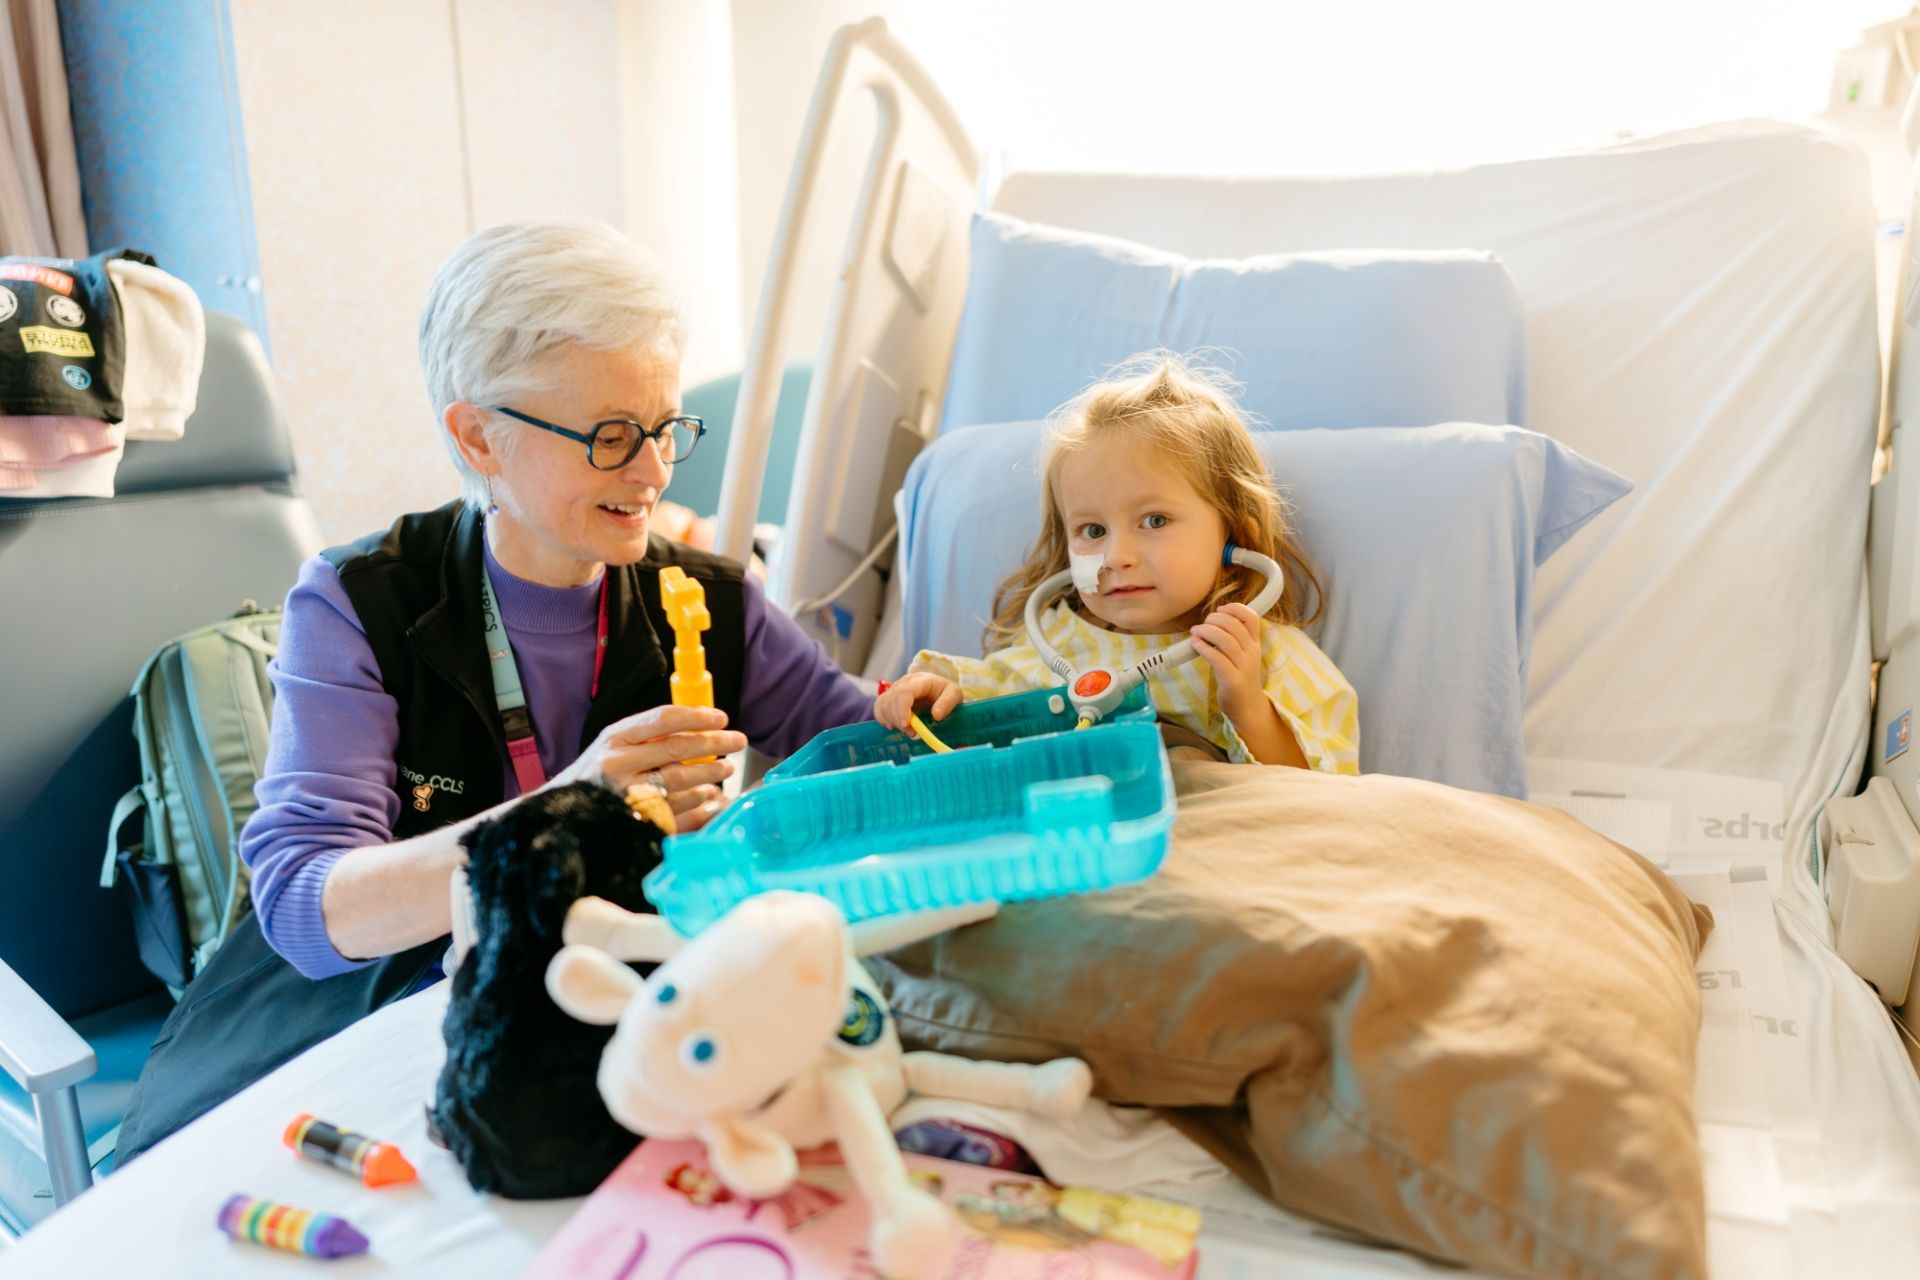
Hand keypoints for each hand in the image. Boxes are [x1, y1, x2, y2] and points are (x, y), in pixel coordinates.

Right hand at [549, 705, 746, 832]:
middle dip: (714, 744)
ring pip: (679, 781)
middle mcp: (618, 765)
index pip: (663, 719)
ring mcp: (625, 796)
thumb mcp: (612, 746)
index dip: (697, 717)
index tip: (721, 718)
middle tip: (737, 741)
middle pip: (677, 749)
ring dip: (709, 775)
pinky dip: (698, 805)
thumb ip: (647, 735)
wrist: (559, 817)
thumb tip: (698, 724)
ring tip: (724, 770)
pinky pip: (676, 812)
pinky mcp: (633, 823)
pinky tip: (709, 799)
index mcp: (614, 739)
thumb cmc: (594, 777)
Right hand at [874, 672, 961, 730]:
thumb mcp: (954, 694)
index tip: (906, 725)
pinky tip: (895, 726)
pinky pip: (879, 709)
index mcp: (920, 680)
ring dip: (893, 721)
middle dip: (898, 719)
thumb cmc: (945, 692)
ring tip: (909, 730)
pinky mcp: (889, 698)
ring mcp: (894, 689)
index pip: (904, 691)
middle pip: (892, 700)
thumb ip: (947, 702)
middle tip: (912, 733)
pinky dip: (884, 719)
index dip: (901, 709)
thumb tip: (936, 715)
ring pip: (884, 705)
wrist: (939, 690)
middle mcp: (904, 682)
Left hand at [1191, 603, 1265, 714]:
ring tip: (1195, 632)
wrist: (1247, 707)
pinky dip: (1204, 648)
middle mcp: (1252, 653)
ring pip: (1226, 640)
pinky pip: (1217, 659)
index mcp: (1254, 644)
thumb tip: (1211, 622)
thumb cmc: (1239, 678)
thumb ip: (1232, 639)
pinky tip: (1195, 644)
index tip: (1220, 609)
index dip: (1235, 608)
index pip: (1252, 618)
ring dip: (1206, 631)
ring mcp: (1244, 667)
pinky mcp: (1233, 680)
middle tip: (1202, 624)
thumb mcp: (1241, 655)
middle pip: (1235, 626)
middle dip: (1215, 619)